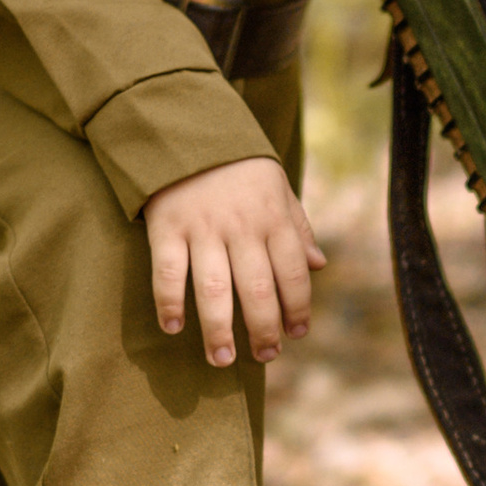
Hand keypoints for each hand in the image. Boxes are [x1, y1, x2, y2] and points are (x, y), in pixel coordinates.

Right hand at [146, 155, 326, 367]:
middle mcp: (241, 227)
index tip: (296, 334)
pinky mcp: (166, 226)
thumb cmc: (239, 166)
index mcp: (273, 218)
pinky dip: (169, 301)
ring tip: (222, 359)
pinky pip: (168, 271)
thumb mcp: (278, 188)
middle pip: (257, 289)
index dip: (297, 308)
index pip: (293, 273)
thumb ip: (297, 228)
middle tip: (264, 357)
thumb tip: (319, 266)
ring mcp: (202, 228)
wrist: (187, 126)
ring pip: (214, 288)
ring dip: (219, 329)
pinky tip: (173, 328)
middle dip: (263, 329)